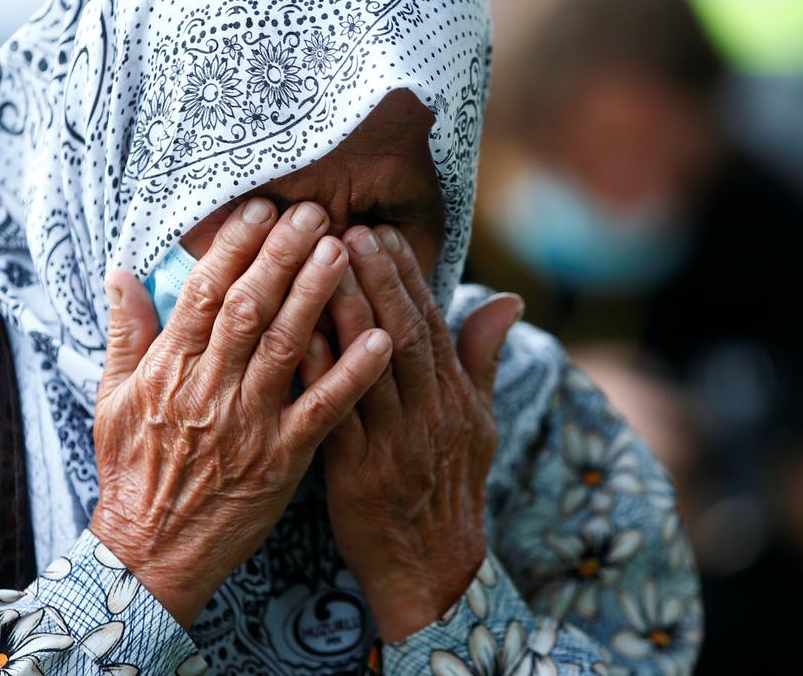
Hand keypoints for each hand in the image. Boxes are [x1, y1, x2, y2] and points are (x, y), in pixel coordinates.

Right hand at [91, 199, 391, 627]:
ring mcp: (247, 424)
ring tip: (343, 250)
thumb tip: (122, 272)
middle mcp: (207, 389)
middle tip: (313, 211)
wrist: (150, 552)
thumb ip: (125, 333)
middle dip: (280, 255)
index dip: (234, 246)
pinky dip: (352, 374)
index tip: (261, 208)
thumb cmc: (131, 473)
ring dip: (315, 295)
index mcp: (168, 369)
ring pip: (284, 347)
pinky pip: (321, 410)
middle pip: (247, 308)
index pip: (203, 292)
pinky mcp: (280, 460)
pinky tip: (380, 338)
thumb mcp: (113, 399)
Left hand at [299, 225, 522, 641]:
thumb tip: (507, 299)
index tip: (381, 233)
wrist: (432, 570)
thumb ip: (481, 359)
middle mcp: (427, 416)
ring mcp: (392, 444)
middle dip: (375, 279)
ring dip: (344, 311)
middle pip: (401, 335)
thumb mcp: (480, 425)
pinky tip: (295, 333)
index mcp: (454, 400)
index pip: (431, 326)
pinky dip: (317, 370)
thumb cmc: (451, 489)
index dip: (407, 277)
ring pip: (368, 367)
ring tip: (319, 264)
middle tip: (346, 230)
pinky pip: (334, 412)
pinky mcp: (356, 473)